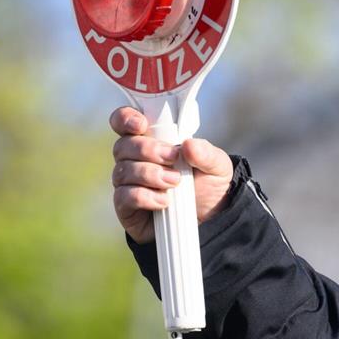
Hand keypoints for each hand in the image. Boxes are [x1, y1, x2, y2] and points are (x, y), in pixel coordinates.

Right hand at [110, 106, 233, 243]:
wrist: (207, 219)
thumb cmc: (206, 184)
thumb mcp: (216, 166)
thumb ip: (205, 153)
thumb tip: (188, 145)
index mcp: (148, 139)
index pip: (123, 121)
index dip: (126, 119)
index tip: (142, 125)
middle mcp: (132, 159)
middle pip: (122, 146)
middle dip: (147, 150)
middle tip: (173, 158)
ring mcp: (126, 182)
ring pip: (123, 171)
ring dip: (150, 174)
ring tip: (175, 182)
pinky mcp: (125, 206)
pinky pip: (124, 197)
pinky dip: (145, 197)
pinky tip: (164, 201)